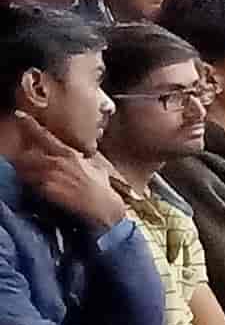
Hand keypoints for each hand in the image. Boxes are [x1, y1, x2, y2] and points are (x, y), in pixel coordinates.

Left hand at [1, 127, 123, 230]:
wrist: (104, 210)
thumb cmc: (102, 191)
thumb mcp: (97, 169)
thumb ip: (85, 161)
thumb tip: (84, 157)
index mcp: (69, 154)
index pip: (44, 135)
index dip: (29, 124)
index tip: (19, 115)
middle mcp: (58, 162)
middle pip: (26, 154)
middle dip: (21, 158)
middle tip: (20, 161)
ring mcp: (52, 176)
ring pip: (25, 170)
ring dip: (23, 173)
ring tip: (28, 177)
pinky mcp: (48, 190)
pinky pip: (30, 185)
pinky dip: (30, 186)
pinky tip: (35, 190)